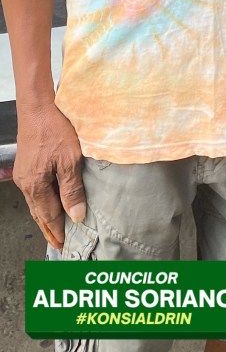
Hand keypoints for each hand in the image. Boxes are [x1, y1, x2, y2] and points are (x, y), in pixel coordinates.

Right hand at [14, 103, 85, 249]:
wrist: (38, 107)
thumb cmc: (55, 129)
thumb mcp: (70, 160)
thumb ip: (72, 189)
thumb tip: (75, 216)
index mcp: (36, 185)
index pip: (48, 216)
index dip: (57, 230)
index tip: (64, 244)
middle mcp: (26, 183)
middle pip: (38, 213)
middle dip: (49, 229)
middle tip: (58, 243)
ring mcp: (24, 174)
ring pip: (35, 202)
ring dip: (45, 216)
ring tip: (55, 227)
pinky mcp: (27, 165)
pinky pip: (34, 191)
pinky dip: (42, 202)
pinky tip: (49, 201)